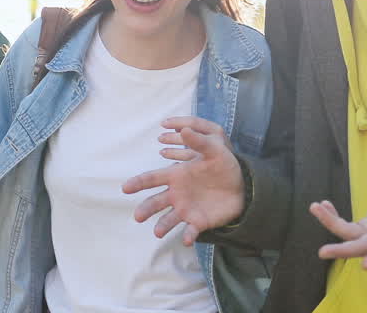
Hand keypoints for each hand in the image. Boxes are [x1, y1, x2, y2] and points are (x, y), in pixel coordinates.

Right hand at [122, 117, 244, 245]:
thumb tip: (186, 128)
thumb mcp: (214, 150)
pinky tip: (187, 239)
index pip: (152, 178)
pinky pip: (191, 230)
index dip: (138, 182)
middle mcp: (177, 194)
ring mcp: (186, 209)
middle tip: (137, 216)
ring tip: (157, 232)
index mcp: (176, 176)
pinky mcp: (198, 221)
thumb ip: (199, 142)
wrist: (241, 185)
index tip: (125, 188)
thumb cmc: (223, 165)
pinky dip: (188, 235)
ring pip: (169, 219)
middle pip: (156, 201)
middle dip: (146, 208)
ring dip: (162, 225)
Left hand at [310, 158, 366, 269]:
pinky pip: (346, 226)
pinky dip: (333, 217)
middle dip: (343, 250)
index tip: (366, 266)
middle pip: (364, 246)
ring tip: (314, 207)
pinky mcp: (365, 226)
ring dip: (331, 224)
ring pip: (351, 236)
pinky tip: (323, 204)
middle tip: (321, 252)